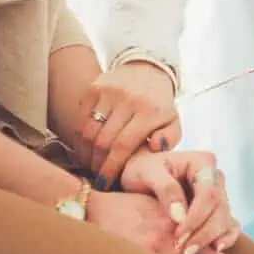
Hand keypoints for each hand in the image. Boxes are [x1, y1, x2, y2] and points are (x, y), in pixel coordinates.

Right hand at [74, 62, 180, 187]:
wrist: (148, 70)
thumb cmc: (160, 104)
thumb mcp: (173, 121)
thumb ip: (169, 138)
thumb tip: (155, 148)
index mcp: (149, 111)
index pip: (123, 145)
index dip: (111, 168)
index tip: (105, 183)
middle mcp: (128, 99)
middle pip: (103, 141)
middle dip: (98, 164)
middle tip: (98, 176)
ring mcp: (109, 91)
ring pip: (88, 131)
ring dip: (86, 154)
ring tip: (91, 165)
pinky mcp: (94, 87)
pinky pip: (81, 119)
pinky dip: (80, 138)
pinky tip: (85, 149)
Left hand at [122, 150, 240, 253]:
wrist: (140, 177)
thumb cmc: (141, 170)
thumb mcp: (146, 172)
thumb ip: (165, 189)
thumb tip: (180, 216)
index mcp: (202, 163)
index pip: (208, 193)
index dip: (196, 217)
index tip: (179, 235)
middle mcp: (215, 178)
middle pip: (220, 208)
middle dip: (204, 232)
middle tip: (183, 251)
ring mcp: (218, 194)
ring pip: (226, 219)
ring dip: (211, 238)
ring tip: (190, 253)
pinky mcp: (217, 210)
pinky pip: (230, 225)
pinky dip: (227, 238)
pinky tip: (216, 250)